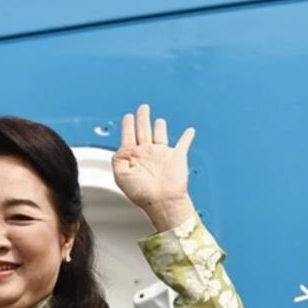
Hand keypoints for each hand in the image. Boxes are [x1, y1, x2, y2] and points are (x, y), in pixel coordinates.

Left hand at [112, 104, 197, 230]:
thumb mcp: (121, 176)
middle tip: (143, 107)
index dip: (128, 125)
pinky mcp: (177, 156)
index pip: (129, 136)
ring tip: (160, 120)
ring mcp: (162, 154)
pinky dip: (187, 137)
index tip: (128, 116)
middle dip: (142, 118)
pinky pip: (183, 144)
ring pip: (160, 135)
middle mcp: (147, 153)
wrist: (162, 201)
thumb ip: (117, 160)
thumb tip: (121, 149)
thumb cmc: (141, 193)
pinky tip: (190, 131)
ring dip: (160, 127)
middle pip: (144, 130)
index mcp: (133, 157)